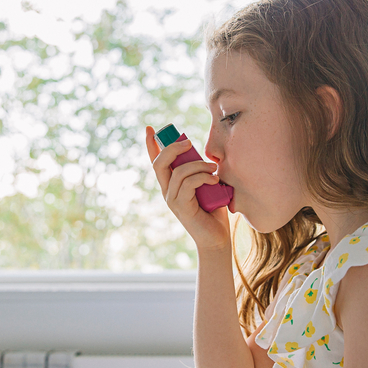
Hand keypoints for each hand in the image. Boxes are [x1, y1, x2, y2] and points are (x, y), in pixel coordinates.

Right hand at [145, 125, 230, 252]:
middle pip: (159, 163)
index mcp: (171, 184)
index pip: (156, 162)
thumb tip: (210, 156)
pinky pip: (188, 184)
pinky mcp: (181, 207)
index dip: (151, 145)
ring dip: (198, 165)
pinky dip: (202, 177)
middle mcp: (167, 191)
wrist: (217, 238)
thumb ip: (202, 172)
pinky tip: (214, 179)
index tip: (149, 128)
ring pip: (178, 172)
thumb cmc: (214, 212)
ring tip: (214, 169)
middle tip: (189, 142)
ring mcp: (172, 199)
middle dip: (172, 148)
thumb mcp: (208, 186)